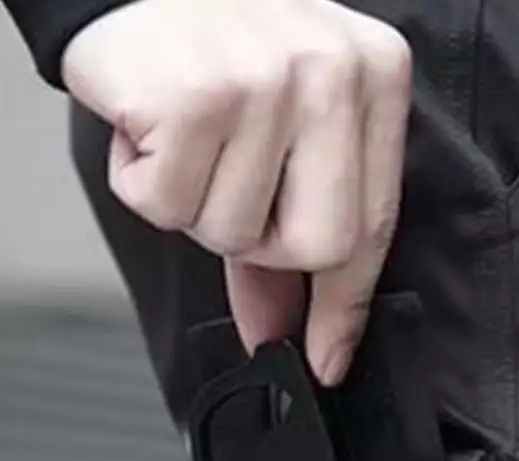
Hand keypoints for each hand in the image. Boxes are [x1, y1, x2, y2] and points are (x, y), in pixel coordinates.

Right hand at [62, 0, 412, 384]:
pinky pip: (170, 206)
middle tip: (224, 182)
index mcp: (375, 77)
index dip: (345, 306)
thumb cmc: (209, 44)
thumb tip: (282, 326)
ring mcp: (270, 81)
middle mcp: (335, 74)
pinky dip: (142, 181)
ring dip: (194, 202)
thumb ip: (289, 223)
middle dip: (259, 243)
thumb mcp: (278, 122)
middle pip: (318, 247)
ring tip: (182, 134)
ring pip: (235, 232)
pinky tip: (147, 126)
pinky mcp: (200, 94)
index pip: (374, 225)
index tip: (330, 359)